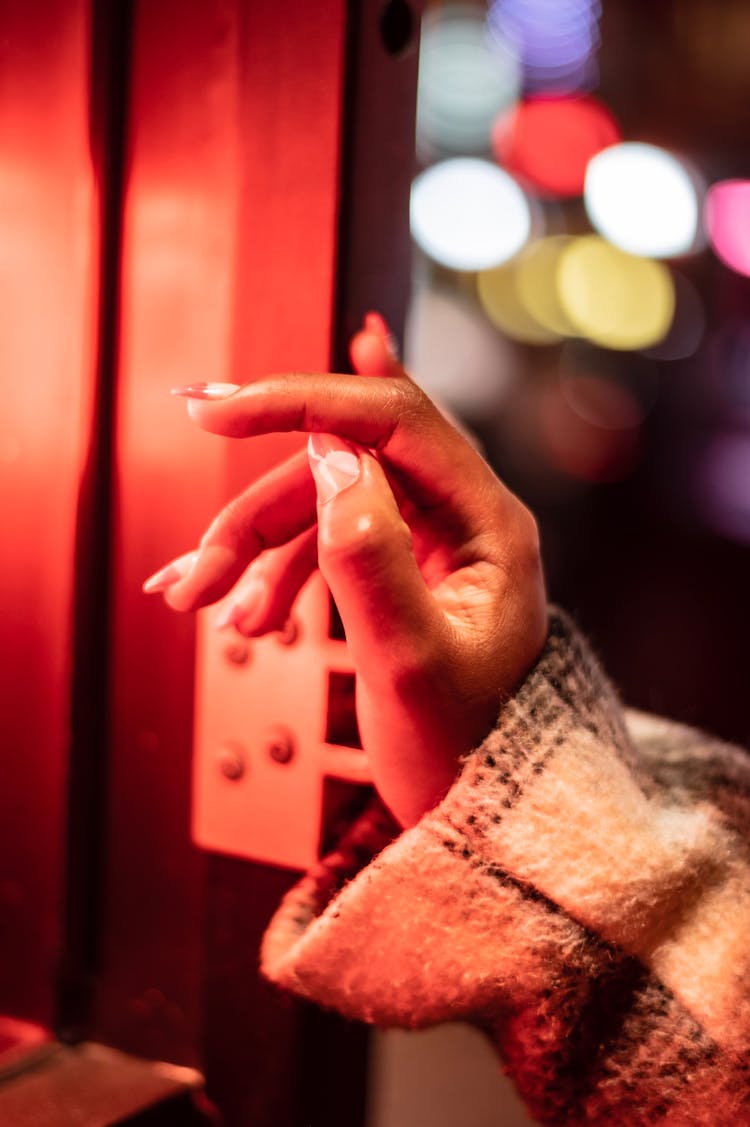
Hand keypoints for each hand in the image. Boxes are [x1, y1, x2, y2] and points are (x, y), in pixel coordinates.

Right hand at [144, 317, 546, 826]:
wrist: (484, 812)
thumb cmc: (463, 750)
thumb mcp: (408, 664)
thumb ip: (369, 557)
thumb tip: (331, 454)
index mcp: (489, 522)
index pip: (391, 418)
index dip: (299, 402)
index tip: (217, 412)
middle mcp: (463, 517)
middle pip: (342, 466)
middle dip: (257, 517)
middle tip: (196, 577)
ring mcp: (432, 540)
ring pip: (323, 505)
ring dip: (255, 551)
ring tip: (204, 608)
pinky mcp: (403, 567)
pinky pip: (326, 543)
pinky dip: (276, 573)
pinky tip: (245, 616)